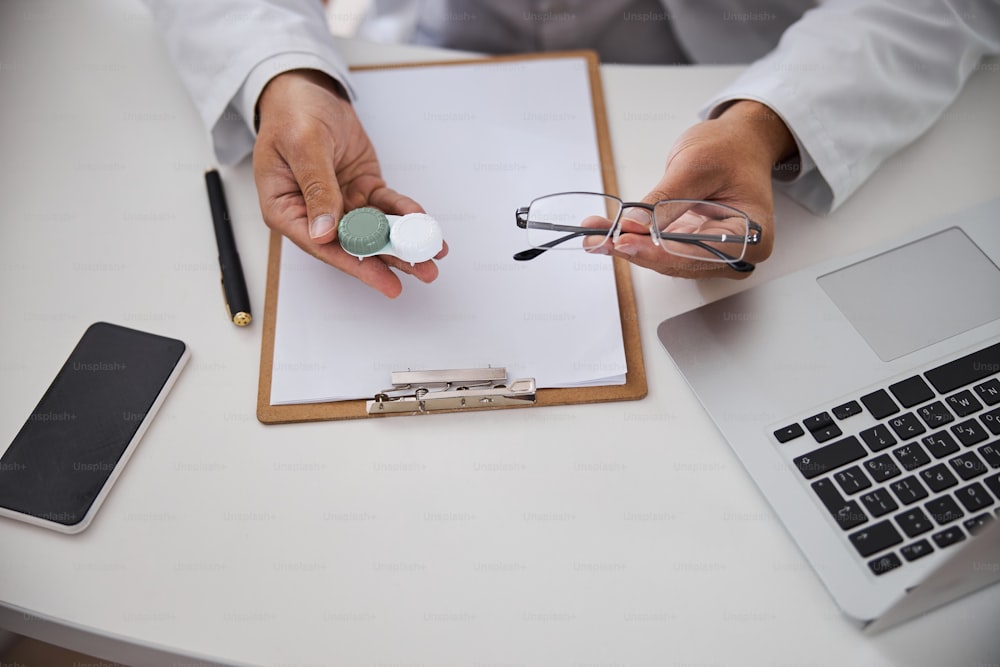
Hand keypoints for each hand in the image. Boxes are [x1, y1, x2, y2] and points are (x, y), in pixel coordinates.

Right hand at [253, 69, 447, 297]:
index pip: (322, 245)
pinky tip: (424, 221)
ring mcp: (340, 202)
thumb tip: (324, 233)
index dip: (355, 265)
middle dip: (391, 259)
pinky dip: (405, 213)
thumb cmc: (292, 113)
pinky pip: (386, 206)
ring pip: (375, 229)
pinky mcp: (361, 189)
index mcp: (285, 208)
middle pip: (354, 244)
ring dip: (404, 242)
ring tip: (433, 256)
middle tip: (423, 272)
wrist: (306, 89)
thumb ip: (316, 188)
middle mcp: (312, 213)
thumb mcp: (303, 145)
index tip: (386, 281)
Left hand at [605, 100, 794, 278]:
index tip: (625, 241)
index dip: (658, 251)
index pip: (699, 254)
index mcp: (752, 238)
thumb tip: (634, 225)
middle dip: (635, 249)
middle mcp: (734, 253)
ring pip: (663, 260)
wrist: (738, 142)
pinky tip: (606, 231)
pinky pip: (658, 248)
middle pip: (677, 262)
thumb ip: (666, 198)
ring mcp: (710, 252)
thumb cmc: (731, 149)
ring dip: (628, 246)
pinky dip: (633, 239)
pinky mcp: (690, 246)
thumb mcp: (697, 165)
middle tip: (598, 237)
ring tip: (595, 233)